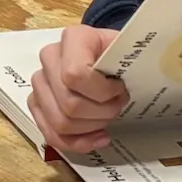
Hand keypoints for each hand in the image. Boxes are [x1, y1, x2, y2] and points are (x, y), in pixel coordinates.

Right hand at [29, 26, 126, 153]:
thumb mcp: (128, 49)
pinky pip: (51, 134)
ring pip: (60, 123)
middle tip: (118, 106)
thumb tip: (144, 74)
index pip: (76, 75)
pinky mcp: (37, 103)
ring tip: (107, 119)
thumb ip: (134, 60)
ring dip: (90, 128)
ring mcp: (40, 82)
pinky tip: (97, 138)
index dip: (103, 91)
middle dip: (101, 113)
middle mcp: (50, 58)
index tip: (121, 89)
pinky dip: (77, 143)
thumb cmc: (117, 54)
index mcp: (73, 38)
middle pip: (69, 104)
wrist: (103, 54)